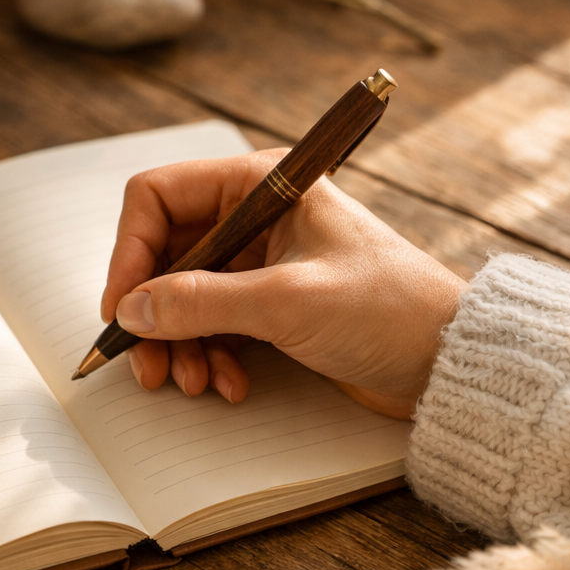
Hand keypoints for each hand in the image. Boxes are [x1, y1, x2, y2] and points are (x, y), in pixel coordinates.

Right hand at [101, 152, 466, 418]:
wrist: (447, 361)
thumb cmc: (388, 309)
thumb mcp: (287, 301)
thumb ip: (201, 302)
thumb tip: (130, 310)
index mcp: (259, 184)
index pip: (159, 198)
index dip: (130, 252)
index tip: (121, 308)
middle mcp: (253, 216)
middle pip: (164, 255)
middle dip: (152, 313)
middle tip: (148, 365)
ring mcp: (258, 262)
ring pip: (182, 295)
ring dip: (178, 343)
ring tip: (194, 382)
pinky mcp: (267, 303)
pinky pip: (211, 324)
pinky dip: (209, 355)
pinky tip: (229, 384)